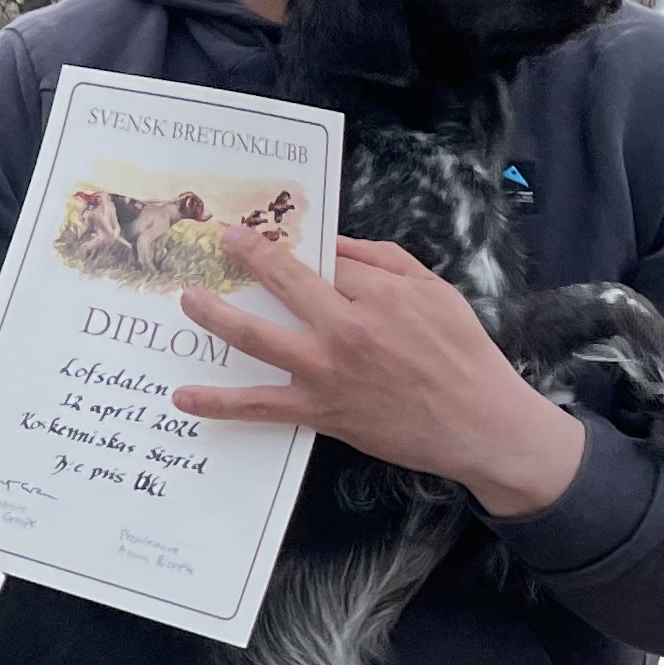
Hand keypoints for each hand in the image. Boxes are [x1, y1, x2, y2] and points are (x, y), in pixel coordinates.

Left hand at [174, 227, 589, 519]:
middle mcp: (344, 327)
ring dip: (216, 316)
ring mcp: (326, 370)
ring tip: (187, 300)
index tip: (289, 248)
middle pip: (283, 282)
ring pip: (257, 337)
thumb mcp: (436, 291)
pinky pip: (260, 405)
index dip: (309, 254)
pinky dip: (220, 403)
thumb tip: (335, 243)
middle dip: (248, 256)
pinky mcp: (319, 409)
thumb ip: (384, 261)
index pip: (327, 261)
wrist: (479, 423)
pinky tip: (184, 397)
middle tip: (220, 241)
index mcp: (377, 293)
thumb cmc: (463, 355)